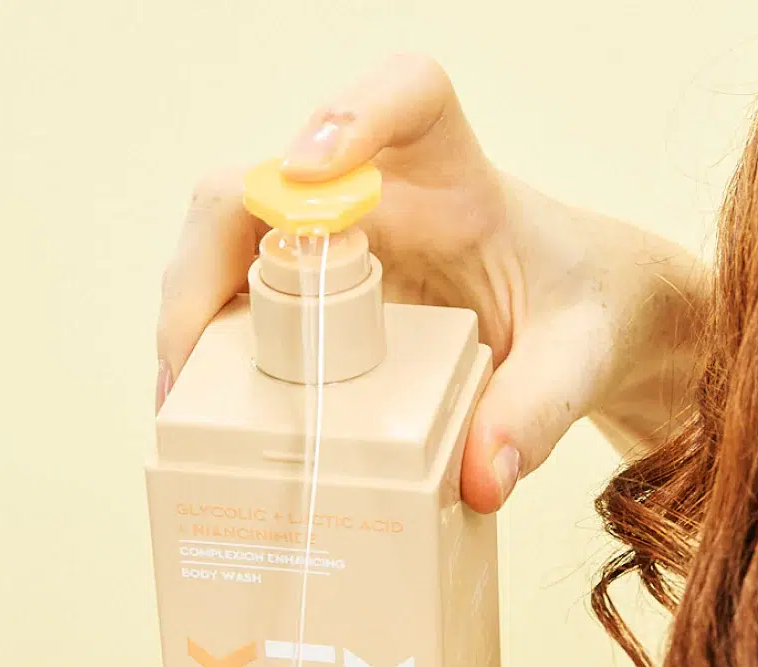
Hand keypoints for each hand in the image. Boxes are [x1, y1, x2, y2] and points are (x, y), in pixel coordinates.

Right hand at [156, 54, 697, 511]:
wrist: (570, 324)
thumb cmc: (577, 315)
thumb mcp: (577, 361)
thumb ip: (541, 410)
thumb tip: (481, 478)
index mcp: (455, 180)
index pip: (409, 98)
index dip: (351, 112)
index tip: (309, 167)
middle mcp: (376, 199)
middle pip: (263, 183)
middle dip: (210, 254)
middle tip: (192, 354)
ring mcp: (333, 248)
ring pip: (228, 242)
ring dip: (190, 312)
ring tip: (180, 404)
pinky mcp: (314, 297)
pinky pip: (241, 304)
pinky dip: (211, 354)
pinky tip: (204, 414)